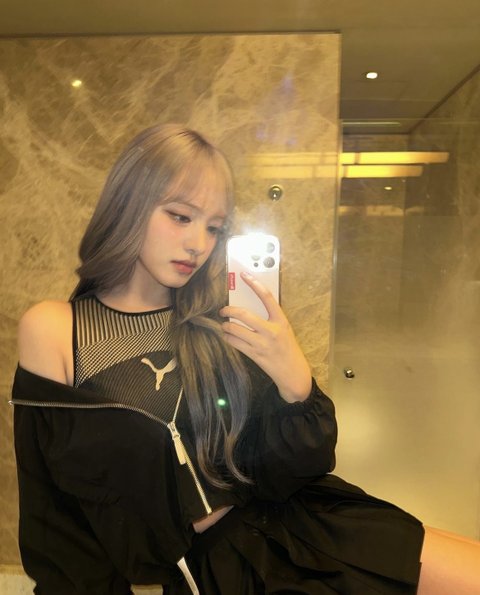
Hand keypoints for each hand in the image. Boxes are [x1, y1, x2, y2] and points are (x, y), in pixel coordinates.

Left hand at [219, 272, 311, 401]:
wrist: (293, 373)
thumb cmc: (288, 348)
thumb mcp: (284, 329)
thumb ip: (271, 318)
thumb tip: (249, 306)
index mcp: (281, 321)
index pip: (267, 297)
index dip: (254, 284)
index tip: (244, 276)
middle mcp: (271, 331)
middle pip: (244, 314)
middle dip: (229, 310)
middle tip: (223, 310)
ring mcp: (262, 344)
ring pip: (235, 329)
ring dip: (226, 326)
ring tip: (224, 325)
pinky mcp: (255, 355)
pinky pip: (235, 342)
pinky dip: (228, 337)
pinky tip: (227, 336)